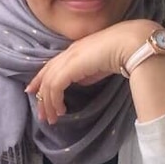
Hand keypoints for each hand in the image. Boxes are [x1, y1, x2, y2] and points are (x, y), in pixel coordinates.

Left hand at [25, 19, 158, 123]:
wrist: (130, 44)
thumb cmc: (122, 52)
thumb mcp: (99, 66)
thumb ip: (85, 73)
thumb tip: (77, 81)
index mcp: (74, 50)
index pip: (51, 66)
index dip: (40, 79)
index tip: (34, 92)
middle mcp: (68, 53)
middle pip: (46, 75)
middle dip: (41, 96)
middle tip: (42, 114)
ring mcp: (68, 58)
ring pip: (49, 83)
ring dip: (49, 103)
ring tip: (52, 118)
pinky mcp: (70, 67)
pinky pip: (56, 86)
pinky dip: (55, 100)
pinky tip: (61, 110)